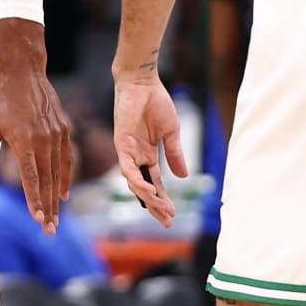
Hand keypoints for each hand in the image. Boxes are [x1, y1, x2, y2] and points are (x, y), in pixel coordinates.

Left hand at [0, 20, 71, 236]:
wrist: (25, 71)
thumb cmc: (1, 99)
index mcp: (25, 141)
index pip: (32, 178)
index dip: (35, 201)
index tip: (38, 220)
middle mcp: (44, 140)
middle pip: (47, 180)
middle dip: (47, 207)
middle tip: (49, 230)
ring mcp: (56, 134)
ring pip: (58, 172)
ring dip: (56, 196)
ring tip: (56, 217)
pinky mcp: (63, 128)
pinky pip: (66, 158)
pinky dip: (65, 176)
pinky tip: (63, 192)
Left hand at [113, 77, 188, 225]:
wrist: (143, 83)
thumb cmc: (156, 103)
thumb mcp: (171, 132)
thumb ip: (175, 154)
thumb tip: (183, 177)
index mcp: (148, 155)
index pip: (155, 183)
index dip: (163, 199)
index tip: (173, 215)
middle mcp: (136, 157)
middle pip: (145, 188)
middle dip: (156, 206)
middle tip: (167, 221)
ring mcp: (127, 152)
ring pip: (135, 183)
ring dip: (148, 197)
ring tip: (162, 208)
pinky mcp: (121, 144)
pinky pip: (128, 168)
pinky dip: (137, 180)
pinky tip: (148, 190)